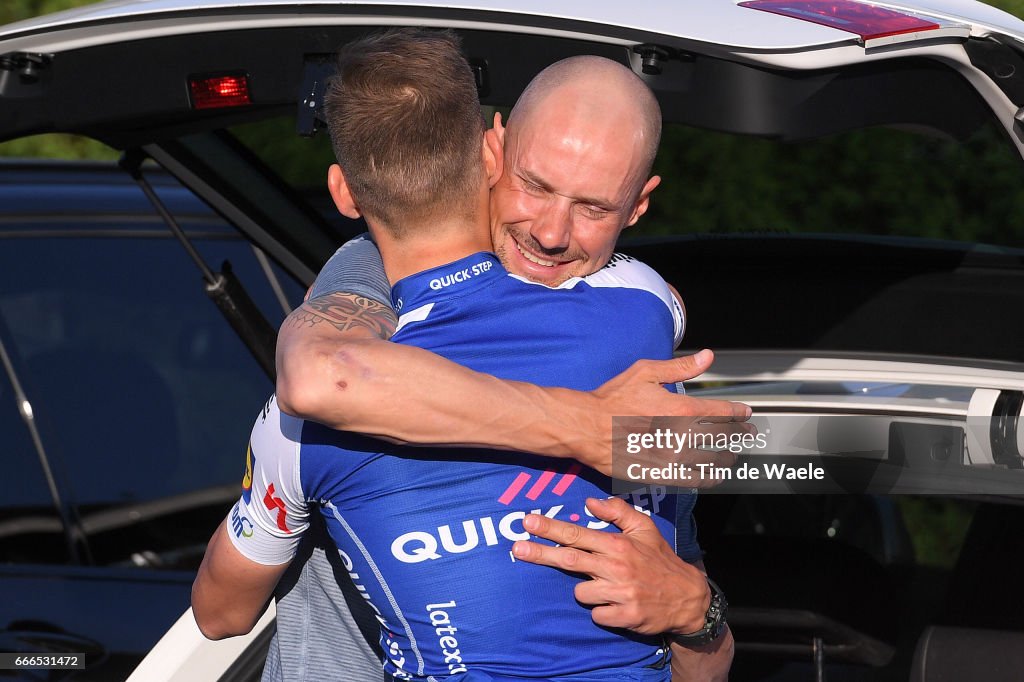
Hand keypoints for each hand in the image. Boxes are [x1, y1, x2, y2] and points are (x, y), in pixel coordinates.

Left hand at [511, 496, 710, 635]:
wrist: (687, 597)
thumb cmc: (660, 559)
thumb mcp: (645, 528)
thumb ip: (618, 512)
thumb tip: (590, 502)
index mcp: (618, 544)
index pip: (577, 534)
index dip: (550, 528)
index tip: (528, 522)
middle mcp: (616, 567)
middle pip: (569, 560)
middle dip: (540, 553)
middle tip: (517, 548)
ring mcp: (620, 593)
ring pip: (580, 592)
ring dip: (586, 590)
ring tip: (606, 586)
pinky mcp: (624, 616)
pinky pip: (595, 614)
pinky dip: (601, 610)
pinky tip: (615, 604)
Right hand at [585, 350, 752, 482]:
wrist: (586, 427)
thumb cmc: (613, 398)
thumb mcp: (646, 372)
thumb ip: (680, 367)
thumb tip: (708, 356)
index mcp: (681, 409)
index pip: (722, 413)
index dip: (738, 413)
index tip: (745, 413)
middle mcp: (682, 436)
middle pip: (722, 438)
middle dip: (739, 435)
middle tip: (747, 434)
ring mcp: (672, 459)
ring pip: (712, 461)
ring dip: (726, 458)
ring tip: (732, 456)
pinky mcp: (660, 475)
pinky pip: (693, 481)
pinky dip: (708, 479)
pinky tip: (714, 476)